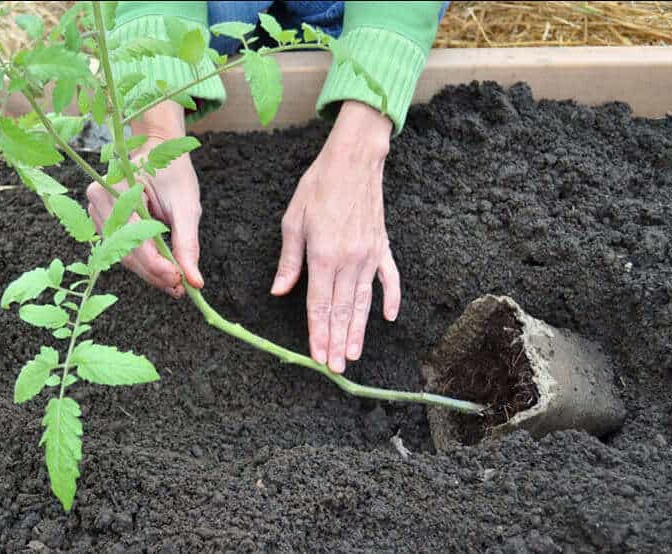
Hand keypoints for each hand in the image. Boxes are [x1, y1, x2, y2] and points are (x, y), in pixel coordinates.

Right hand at [86, 100, 203, 297]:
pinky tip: (164, 271)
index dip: (157, 265)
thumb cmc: (173, 172)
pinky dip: (144, 263)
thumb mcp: (186, 204)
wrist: (158, 150)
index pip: (135, 239)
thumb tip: (194, 281)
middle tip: (182, 288)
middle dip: (155, 273)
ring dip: (150, 272)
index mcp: (115, 189)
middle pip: (126, 252)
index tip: (181, 281)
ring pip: (123, 255)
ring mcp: (96, 212)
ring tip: (176, 282)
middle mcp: (98, 200)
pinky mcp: (102, 222)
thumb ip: (188, 242)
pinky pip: (122, 249)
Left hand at [270, 101, 400, 373]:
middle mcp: (349, 260)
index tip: (318, 357)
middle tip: (336, 368)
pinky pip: (389, 279)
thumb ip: (289, 261)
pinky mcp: (382, 246)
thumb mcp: (293, 221)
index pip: (319, 304)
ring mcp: (369, 255)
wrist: (354, 160)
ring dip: (358, 330)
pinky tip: (388, 319)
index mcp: (323, 255)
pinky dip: (391, 299)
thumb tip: (280, 291)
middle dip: (337, 341)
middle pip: (342, 309)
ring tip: (354, 354)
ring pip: (363, 301)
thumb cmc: (318, 187)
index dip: (318, 333)